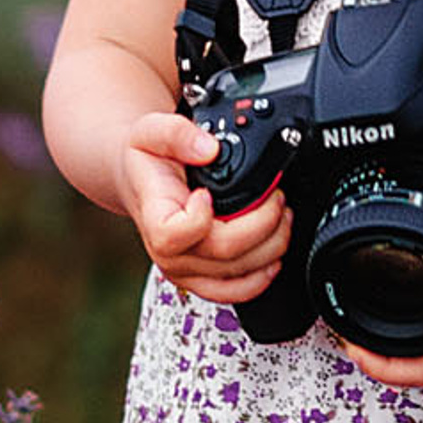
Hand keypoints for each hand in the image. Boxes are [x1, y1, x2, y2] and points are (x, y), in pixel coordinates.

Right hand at [120, 110, 291, 308]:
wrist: (140, 180)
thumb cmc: (147, 160)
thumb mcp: (150, 130)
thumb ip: (176, 133)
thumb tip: (209, 149)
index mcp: (153, 216)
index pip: (174, 234)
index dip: (200, 217)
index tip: (208, 193)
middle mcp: (167, 251)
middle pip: (223, 252)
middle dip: (263, 221)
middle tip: (276, 196)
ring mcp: (184, 269)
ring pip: (237, 273)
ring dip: (271, 245)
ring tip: (281, 216)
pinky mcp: (200, 279)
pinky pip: (234, 292)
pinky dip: (261, 278)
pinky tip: (274, 256)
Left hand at [332, 195, 422, 388]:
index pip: (422, 368)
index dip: (382, 365)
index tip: (353, 348)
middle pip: (409, 364)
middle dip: (372, 352)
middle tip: (338, 326)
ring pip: (419, 354)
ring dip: (388, 343)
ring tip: (354, 319)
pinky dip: (408, 331)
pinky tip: (394, 307)